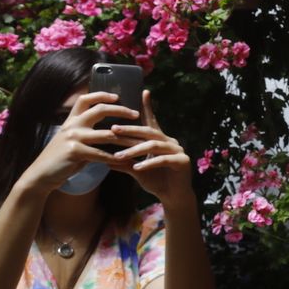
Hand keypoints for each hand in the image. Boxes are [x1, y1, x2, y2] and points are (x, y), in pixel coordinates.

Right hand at [18, 92, 134, 195]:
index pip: (85, 99)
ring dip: (125, 139)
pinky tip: (125, 160)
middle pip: (100, 110)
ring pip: (106, 134)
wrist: (41, 174)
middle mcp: (72, 125)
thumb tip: (109, 129)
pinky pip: (100, 153)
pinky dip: (114, 158)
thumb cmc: (61, 158)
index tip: (117, 96)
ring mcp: (73, 137)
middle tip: (136, 114)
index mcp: (71, 120)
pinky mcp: (74, 151)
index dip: (101, 95)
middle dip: (120, 111)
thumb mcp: (71, 140)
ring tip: (140, 142)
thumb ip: (86, 132)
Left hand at [112, 90, 193, 205]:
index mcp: (160, 140)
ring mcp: (178, 150)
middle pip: (148, 131)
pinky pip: (163, 159)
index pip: (151, 121)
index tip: (142, 92)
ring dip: (135, 149)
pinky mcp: (182, 162)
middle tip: (113, 129)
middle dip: (130, 129)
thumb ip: (125, 163)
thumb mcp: (138, 170)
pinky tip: (137, 167)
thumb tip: (105, 160)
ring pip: (154, 145)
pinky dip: (148, 163)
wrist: (174, 197)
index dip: (147, 107)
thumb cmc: (156, 181)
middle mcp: (170, 141)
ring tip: (119, 155)